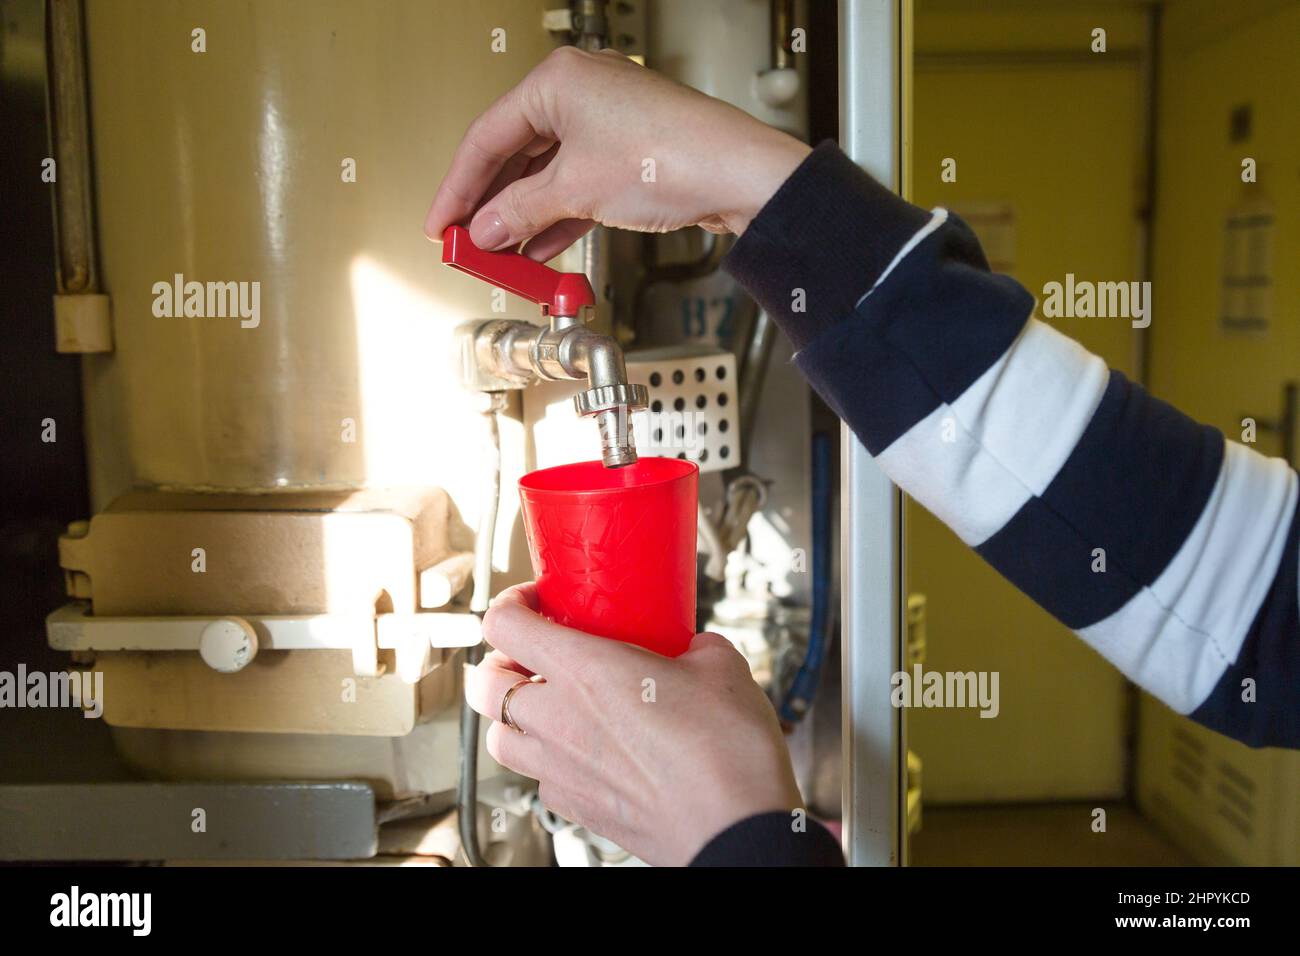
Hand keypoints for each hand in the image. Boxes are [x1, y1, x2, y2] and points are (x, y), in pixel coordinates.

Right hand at [425, 46, 810, 259]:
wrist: (739, 176)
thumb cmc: (672, 156)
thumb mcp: (577, 190)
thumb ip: (521, 211)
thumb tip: (487, 229)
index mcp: (558, 80)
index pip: (487, 136)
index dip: (458, 186)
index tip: (440, 223)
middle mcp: (581, 92)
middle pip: (515, 154)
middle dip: (491, 204)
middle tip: (465, 241)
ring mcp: (606, 122)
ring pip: (546, 173)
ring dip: (522, 217)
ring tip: (498, 253)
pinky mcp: (628, 152)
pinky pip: (576, 184)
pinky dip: (556, 216)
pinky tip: (538, 248)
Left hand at [464, 583, 802, 865]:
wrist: (736, 827)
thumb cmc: (726, 751)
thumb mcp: (719, 665)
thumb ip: (693, 645)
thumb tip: (693, 646)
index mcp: (583, 670)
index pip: (503, 624)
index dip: (510, 603)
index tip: (533, 601)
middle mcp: (557, 719)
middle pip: (483, 684)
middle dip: (499, 664)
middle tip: (530, 655)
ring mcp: (560, 770)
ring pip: (498, 739)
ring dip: (513, 717)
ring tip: (547, 706)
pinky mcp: (576, 809)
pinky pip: (537, 780)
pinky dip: (546, 763)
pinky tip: (580, 753)